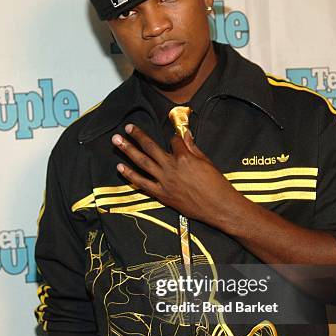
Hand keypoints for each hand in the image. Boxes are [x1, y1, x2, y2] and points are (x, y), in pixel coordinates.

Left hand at [112, 124, 244, 226]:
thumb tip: (186, 135)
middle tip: (127, 127)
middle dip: (138, 136)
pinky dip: (130, 175)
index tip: (174, 139)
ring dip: (128, 150)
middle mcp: (172, 167)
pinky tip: (120, 167)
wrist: (219, 207)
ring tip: (117, 141)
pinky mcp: (162, 195)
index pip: (173, 141)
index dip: (173, 139)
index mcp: (185, 157)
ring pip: (142, 162)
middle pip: (150, 147)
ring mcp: (165, 181)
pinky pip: (142, 183)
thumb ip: (193, 148)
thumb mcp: (207, 162)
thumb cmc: (217, 185)